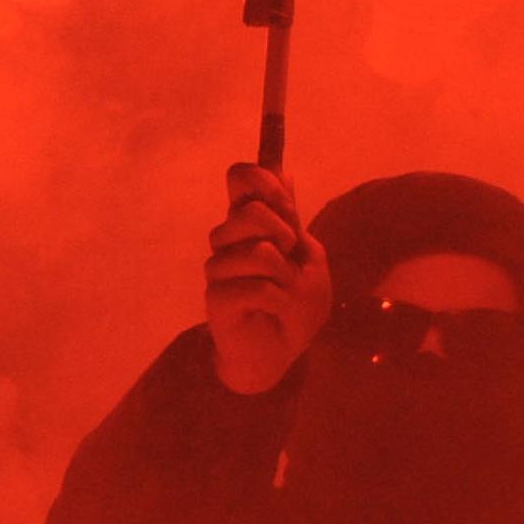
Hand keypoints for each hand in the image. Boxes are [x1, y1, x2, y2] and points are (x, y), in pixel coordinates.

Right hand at [203, 162, 329, 393]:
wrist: (282, 352)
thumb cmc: (295, 305)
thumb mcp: (307, 256)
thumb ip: (291, 217)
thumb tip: (282, 170)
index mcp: (250, 225)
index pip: (240, 179)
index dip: (260, 178)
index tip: (283, 200)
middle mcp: (229, 241)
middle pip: (248, 211)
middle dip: (282, 233)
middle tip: (290, 257)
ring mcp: (219, 269)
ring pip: (257, 252)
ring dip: (283, 275)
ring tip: (283, 292)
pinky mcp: (216, 298)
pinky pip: (254, 287)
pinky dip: (277, 301)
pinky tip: (274, 311)